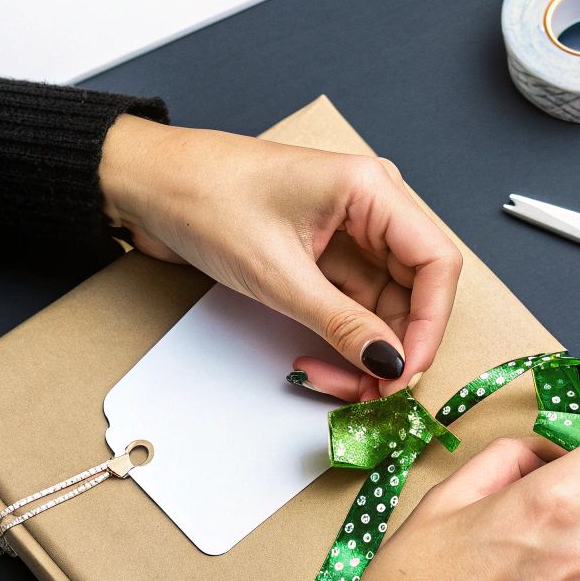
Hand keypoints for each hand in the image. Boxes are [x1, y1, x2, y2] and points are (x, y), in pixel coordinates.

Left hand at [98, 116, 460, 395]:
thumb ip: (342, 322)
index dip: (430, 322)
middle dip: (394, 347)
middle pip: (414, 290)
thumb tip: (389, 364)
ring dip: (366, 351)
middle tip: (372, 395)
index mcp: (371, 189)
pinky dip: (342, 340)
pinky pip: (352, 306)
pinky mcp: (323, 256)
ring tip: (336, 384)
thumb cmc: (203, 199)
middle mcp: (370, 208)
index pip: (436, 262)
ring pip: (383, 306)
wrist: (143, 185)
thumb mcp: (278, 273)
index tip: (405, 370)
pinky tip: (318, 363)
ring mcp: (347, 233)